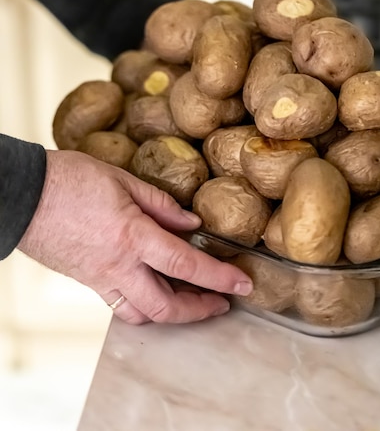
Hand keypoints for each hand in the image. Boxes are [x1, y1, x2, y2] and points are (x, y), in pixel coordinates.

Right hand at [18, 150, 252, 324]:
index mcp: (132, 236)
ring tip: (191, 300)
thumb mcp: (122, 180)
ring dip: (172, 313)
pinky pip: (120, 305)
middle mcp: (118, 266)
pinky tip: (154, 287)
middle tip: (220, 302)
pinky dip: (144, 305)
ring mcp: (100, 278)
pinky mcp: (87, 281)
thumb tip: (190, 221)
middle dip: (199, 311)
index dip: (219, 278)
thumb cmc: (69, 180)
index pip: (186, 265)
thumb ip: (160, 204)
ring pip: (142, 315)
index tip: (241, 285)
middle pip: (166, 307)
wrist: (22, 195)